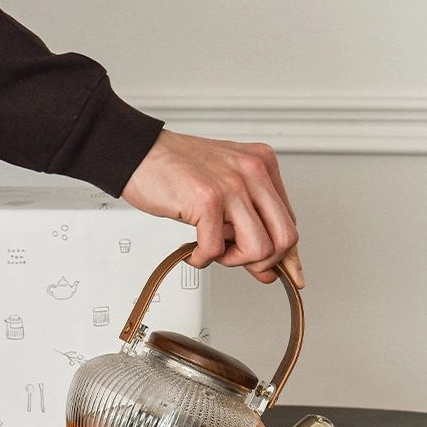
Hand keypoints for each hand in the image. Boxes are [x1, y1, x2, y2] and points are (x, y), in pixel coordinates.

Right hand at [121, 129, 303, 286]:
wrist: (137, 152)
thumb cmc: (176, 171)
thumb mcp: (224, 195)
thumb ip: (250, 227)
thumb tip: (270, 269)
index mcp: (263, 166)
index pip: (289, 221)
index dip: (286, 255)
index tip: (287, 274)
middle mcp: (253, 171)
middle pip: (285, 238)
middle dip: (263, 261)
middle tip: (238, 259)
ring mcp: (232, 184)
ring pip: (259, 248)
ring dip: (233, 260)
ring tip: (213, 248)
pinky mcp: (208, 199)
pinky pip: (217, 250)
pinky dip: (203, 259)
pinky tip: (194, 249)